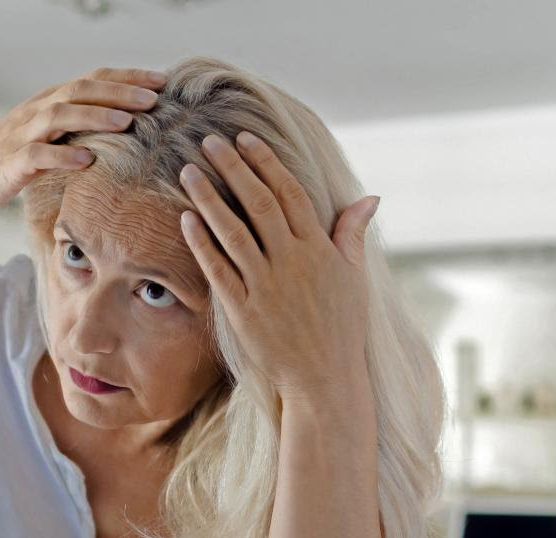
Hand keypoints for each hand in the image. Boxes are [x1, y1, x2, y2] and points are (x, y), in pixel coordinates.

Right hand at [0, 68, 167, 212]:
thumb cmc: (11, 159)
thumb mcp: (49, 137)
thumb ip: (79, 128)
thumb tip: (126, 127)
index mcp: (50, 102)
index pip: (93, 80)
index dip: (127, 78)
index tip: (162, 82)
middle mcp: (38, 111)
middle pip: (81, 90)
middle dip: (120, 92)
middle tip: (154, 99)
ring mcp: (23, 134)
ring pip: (61, 115)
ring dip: (95, 116)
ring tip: (126, 122)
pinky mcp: (11, 162)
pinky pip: (38, 154)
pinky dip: (63, 155)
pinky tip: (86, 160)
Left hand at [177, 131, 378, 403]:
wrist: (324, 380)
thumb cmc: (341, 329)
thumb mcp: (353, 278)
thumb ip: (353, 235)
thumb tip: (370, 198)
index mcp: (319, 248)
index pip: (289, 192)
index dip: (265, 162)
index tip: (245, 138)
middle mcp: (292, 261)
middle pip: (258, 202)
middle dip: (232, 168)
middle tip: (209, 141)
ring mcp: (265, 285)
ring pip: (232, 231)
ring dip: (208, 198)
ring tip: (189, 172)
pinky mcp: (243, 310)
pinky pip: (218, 269)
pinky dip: (202, 243)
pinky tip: (186, 219)